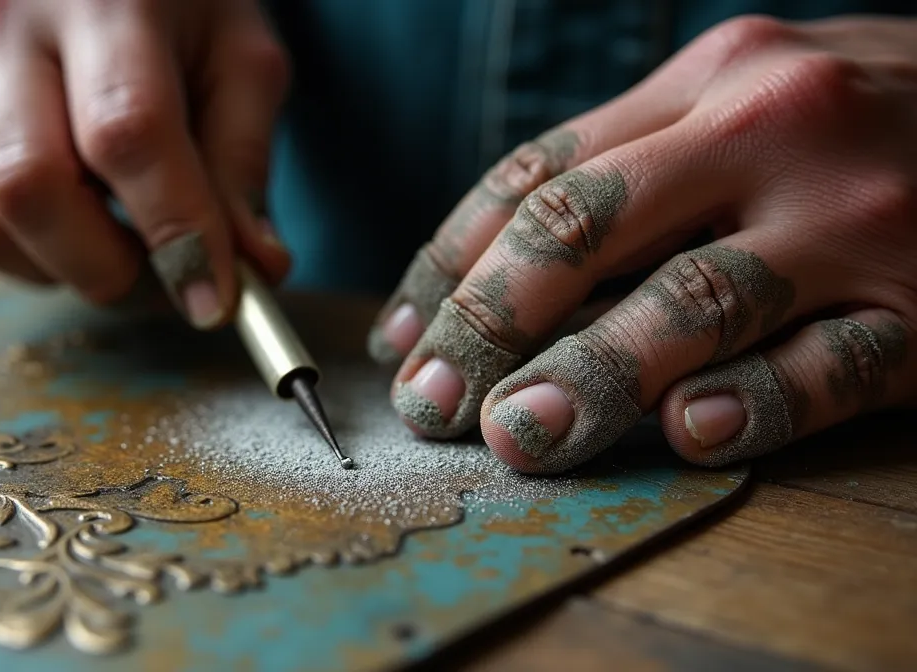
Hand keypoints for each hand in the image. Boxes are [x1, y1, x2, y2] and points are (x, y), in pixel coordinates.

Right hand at [0, 0, 290, 327]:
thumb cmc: (173, 10)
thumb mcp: (239, 59)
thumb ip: (244, 161)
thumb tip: (254, 269)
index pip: (126, 130)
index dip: (174, 230)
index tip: (213, 301)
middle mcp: (2, 24)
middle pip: (29, 186)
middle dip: (106, 267)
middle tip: (163, 281)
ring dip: (60, 268)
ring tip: (115, 240)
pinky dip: (21, 252)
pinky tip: (68, 216)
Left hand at [370, 15, 916, 472]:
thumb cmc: (859, 118)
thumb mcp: (742, 105)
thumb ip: (628, 174)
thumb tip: (481, 288)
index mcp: (704, 83)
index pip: (536, 178)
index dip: (452, 270)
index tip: (404, 347)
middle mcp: (768, 130)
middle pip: (584, 229)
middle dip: (489, 324)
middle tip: (432, 407)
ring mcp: (855, 214)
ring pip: (694, 299)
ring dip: (592, 375)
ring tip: (518, 435)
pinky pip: (831, 363)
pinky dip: (756, 401)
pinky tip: (691, 432)